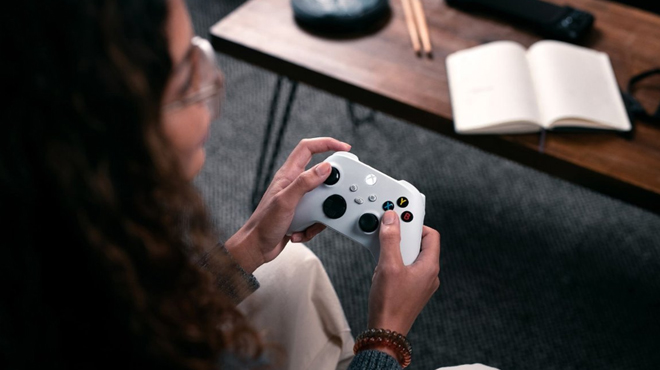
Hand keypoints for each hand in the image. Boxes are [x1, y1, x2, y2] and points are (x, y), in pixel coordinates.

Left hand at [224, 137, 350, 272]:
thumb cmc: (264, 224)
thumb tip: (325, 167)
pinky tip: (299, 232)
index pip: (308, 148)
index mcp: (288, 174)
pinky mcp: (301, 213)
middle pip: (320, 174)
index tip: (344, 148)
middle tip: (334, 196)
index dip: (327, 143)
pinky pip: (317, 216)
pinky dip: (312, 227)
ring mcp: (298, 199)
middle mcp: (293, 184)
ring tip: (309, 222)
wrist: (256, 248)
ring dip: (321, 213)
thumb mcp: (286, 201)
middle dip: (330, 188)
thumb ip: (305, 182)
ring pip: (321, 198)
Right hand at [367, 211, 440, 335]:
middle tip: (387, 231)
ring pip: (410, 256)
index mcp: (429, 266)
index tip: (401, 216)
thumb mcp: (388, 266)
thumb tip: (391, 220)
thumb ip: (390, 240)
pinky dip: (393, 262)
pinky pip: (405, 267)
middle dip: (401, 236)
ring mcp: (420, 282)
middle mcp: (428, 274)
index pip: (430, 234)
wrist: (385, 331)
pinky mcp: (410, 289)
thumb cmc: (390, 304)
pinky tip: (380, 266)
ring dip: (395, 249)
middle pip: (419, 243)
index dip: (416, 223)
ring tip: (381, 252)